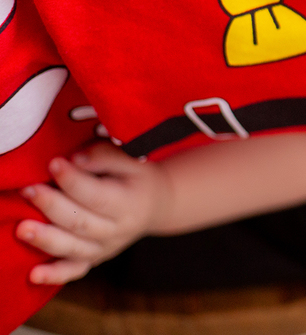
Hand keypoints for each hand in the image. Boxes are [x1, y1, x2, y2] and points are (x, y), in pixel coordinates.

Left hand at [17, 142, 168, 284]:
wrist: (157, 205)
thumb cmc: (139, 178)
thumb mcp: (132, 161)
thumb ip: (104, 157)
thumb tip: (75, 160)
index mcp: (129, 204)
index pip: (97, 195)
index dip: (73, 180)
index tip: (54, 163)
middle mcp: (117, 230)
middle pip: (80, 222)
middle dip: (52, 206)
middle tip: (29, 190)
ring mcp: (105, 248)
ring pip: (73, 248)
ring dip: (46, 239)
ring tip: (22, 228)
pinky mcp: (94, 259)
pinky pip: (74, 271)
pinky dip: (54, 275)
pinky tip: (34, 275)